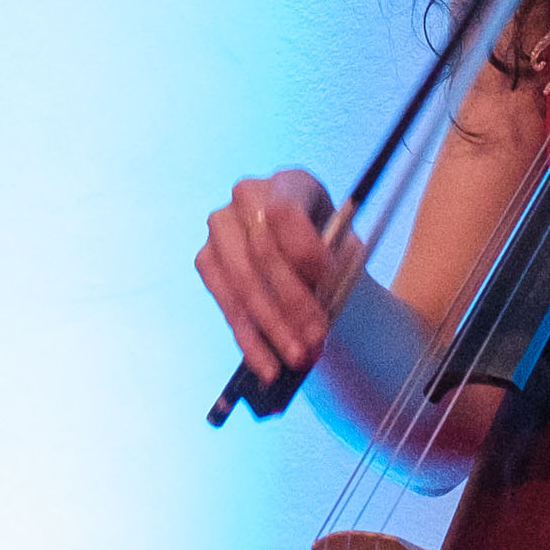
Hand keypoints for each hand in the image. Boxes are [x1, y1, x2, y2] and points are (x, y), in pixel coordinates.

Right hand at [198, 168, 362, 388]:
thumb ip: (336, 269)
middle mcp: (247, 197)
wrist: (306, 257)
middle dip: (291, 303)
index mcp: (289, 183)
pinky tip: (267, 367)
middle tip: (315, 339)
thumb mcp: (343, 251)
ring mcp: (220, 228)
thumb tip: (320, 309)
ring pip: (241, 283)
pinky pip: (226, 305)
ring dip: (271, 328)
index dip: (304, 248)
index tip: (328, 281)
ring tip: (297, 360)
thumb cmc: (328, 250)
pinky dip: (249, 341)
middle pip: (262, 253)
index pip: (285, 212)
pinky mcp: (206, 261)